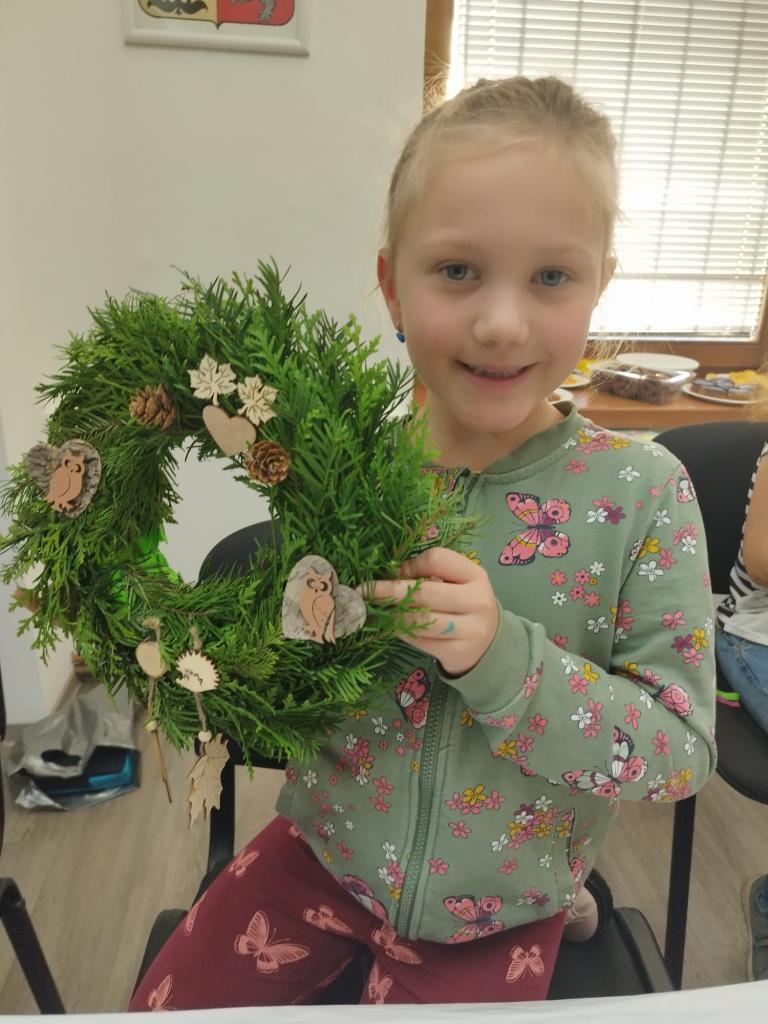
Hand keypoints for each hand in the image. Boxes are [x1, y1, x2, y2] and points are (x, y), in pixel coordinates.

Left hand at [359, 547, 498, 677]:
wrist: (489, 646)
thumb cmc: (465, 606)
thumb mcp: (458, 584)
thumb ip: (431, 574)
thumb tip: (389, 573)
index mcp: (476, 575)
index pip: (437, 559)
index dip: (411, 564)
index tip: (396, 571)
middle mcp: (477, 601)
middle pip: (424, 592)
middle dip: (388, 590)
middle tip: (363, 590)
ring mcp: (470, 629)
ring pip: (418, 620)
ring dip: (390, 614)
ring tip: (371, 609)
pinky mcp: (457, 652)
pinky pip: (419, 640)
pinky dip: (399, 631)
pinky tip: (388, 625)